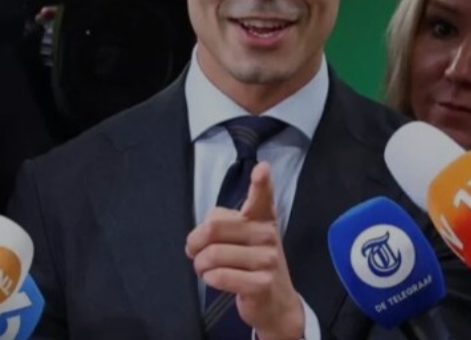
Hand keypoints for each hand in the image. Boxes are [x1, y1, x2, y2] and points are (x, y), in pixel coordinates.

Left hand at [186, 162, 304, 339]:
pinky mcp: (261, 283)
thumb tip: (203, 231)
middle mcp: (267, 234)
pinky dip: (209, 279)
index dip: (261, 181)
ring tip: (205, 268)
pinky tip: (214, 279)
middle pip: (213, 228)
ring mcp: (267, 260)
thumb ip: (223, 223)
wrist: (276, 302)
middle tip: (194, 252)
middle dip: (194, 243)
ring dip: (200, 265)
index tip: (262, 168)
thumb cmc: (251, 263)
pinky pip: (220, 276)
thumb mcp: (243, 237)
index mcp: (262, 217)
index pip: (263, 196)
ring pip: (213, 255)